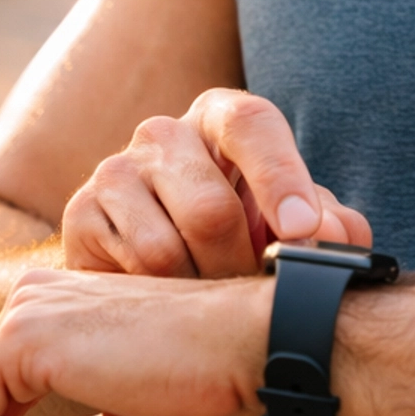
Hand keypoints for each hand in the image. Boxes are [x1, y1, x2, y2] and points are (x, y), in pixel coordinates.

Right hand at [61, 87, 370, 276]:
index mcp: (222, 118)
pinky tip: (171, 296)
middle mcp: (164, 132)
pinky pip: (130, 270)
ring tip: (212, 296)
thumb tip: (333, 236)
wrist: (159, 276)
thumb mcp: (293, 228)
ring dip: (200, 290)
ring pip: (166, 249)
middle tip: (252, 292)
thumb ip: (329, 227)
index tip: (302, 233)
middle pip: (211, 209)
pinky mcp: (81, 213)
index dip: (281, 178)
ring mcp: (115, 170)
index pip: (251, 124)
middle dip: (240, 267)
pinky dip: (162, 297)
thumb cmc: (245, 239)